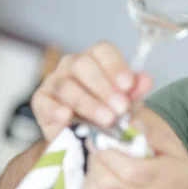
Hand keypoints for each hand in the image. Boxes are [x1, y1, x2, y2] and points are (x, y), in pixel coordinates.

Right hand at [30, 41, 153, 141]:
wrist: (88, 137)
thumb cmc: (109, 112)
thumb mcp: (128, 102)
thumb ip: (136, 91)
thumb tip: (146, 80)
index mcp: (95, 59)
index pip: (102, 51)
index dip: (115, 66)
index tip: (128, 86)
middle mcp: (72, 65)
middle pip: (83, 65)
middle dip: (104, 88)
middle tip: (120, 108)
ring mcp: (54, 82)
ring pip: (67, 86)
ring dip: (88, 103)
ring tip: (106, 119)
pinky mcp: (41, 102)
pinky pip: (45, 102)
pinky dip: (56, 109)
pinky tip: (68, 117)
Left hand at [82, 108, 187, 188]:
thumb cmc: (184, 183)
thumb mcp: (177, 151)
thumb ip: (153, 132)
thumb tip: (129, 115)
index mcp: (148, 176)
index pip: (111, 153)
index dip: (108, 138)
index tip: (112, 130)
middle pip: (98, 167)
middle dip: (100, 151)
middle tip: (110, 144)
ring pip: (90, 182)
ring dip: (96, 167)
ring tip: (110, 160)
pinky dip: (93, 182)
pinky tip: (107, 176)